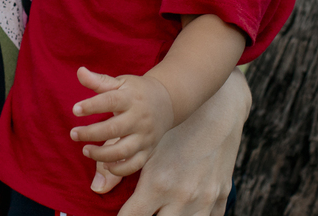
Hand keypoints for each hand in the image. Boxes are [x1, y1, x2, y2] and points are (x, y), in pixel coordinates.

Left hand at [70, 67, 173, 177]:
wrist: (167, 102)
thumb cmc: (136, 91)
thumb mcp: (121, 82)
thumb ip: (99, 81)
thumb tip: (79, 71)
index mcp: (130, 98)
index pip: (110, 101)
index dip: (92, 106)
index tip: (75, 110)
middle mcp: (138, 118)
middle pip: (114, 129)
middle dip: (91, 133)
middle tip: (73, 133)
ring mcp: (144, 136)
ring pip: (123, 151)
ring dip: (101, 155)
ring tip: (85, 150)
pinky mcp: (147, 150)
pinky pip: (134, 165)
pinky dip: (119, 170)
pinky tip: (104, 165)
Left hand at [115, 69, 250, 215]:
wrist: (216, 111)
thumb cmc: (175, 128)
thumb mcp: (144, 146)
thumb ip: (115, 167)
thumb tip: (96, 188)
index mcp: (158, 185)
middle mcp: (181, 196)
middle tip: (141, 211)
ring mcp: (204, 199)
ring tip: (160, 212)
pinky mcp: (221, 197)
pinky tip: (185, 212)